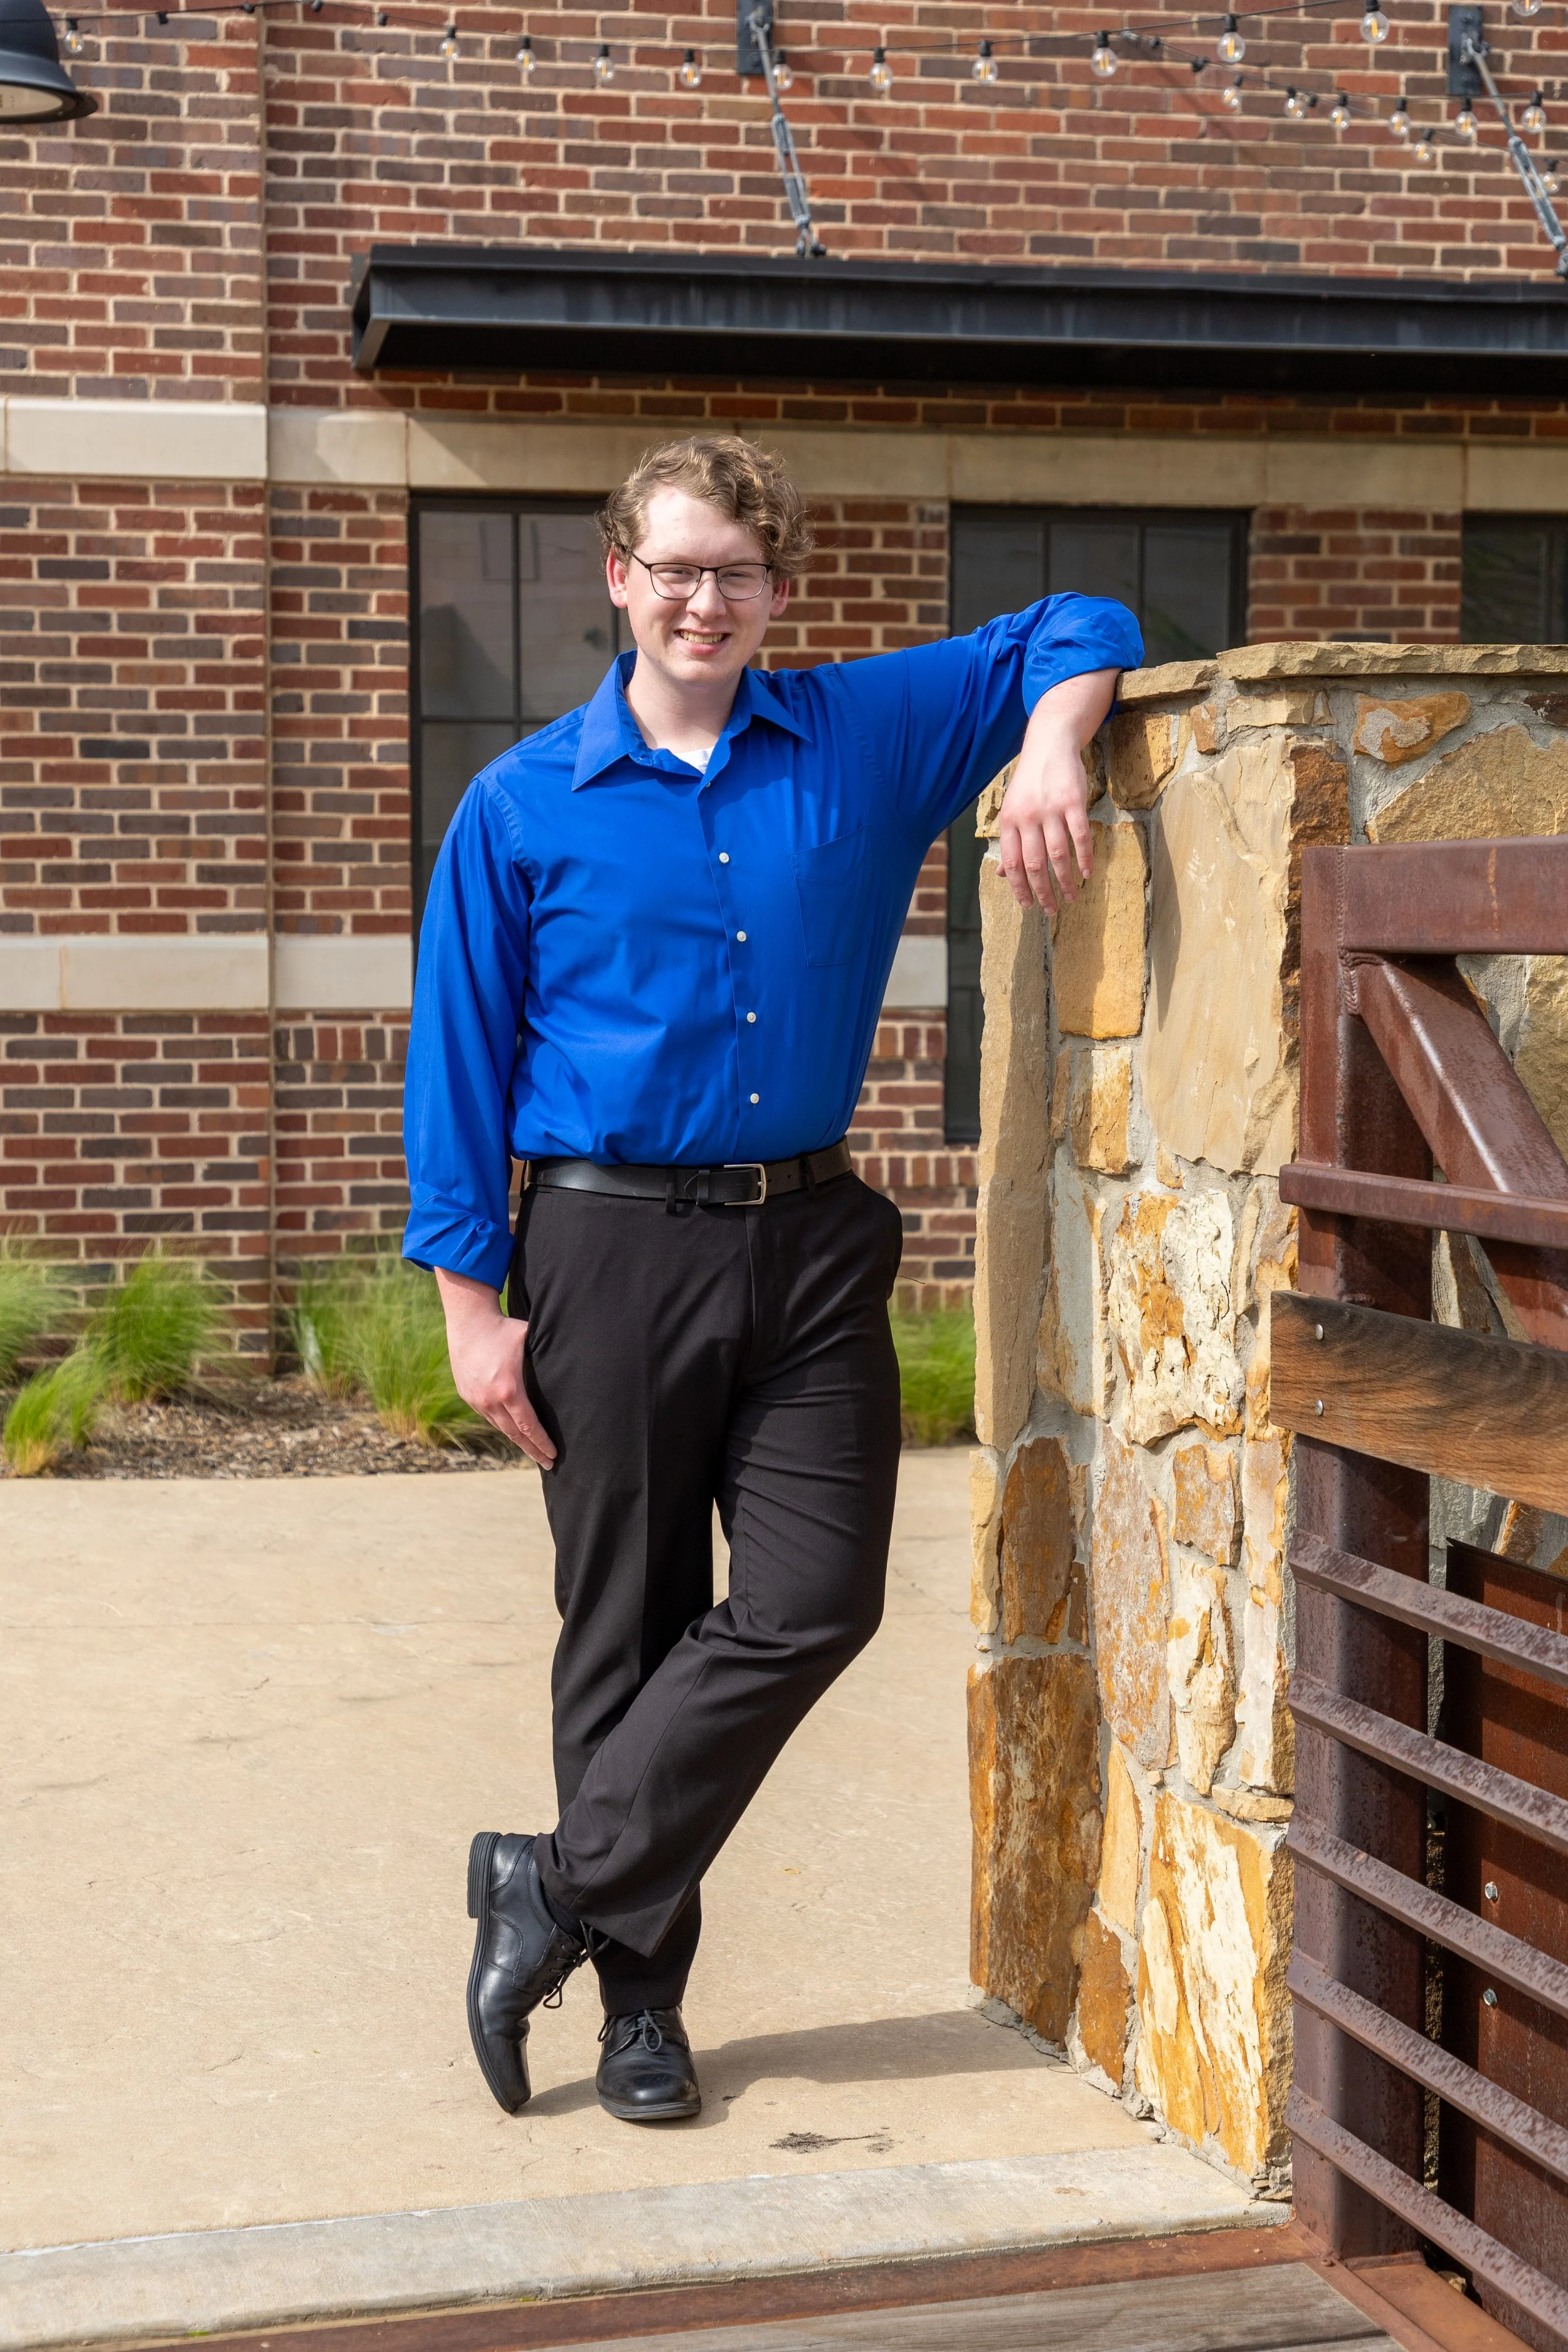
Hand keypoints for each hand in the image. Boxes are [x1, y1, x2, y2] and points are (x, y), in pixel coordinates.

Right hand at [434, 1268, 556, 1467]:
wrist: (468, 1320)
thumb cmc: (505, 1328)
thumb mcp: (531, 1340)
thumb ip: (549, 1356)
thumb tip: (575, 1362)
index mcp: (509, 1390)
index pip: (529, 1426)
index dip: (542, 1443)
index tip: (553, 1455)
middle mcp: (490, 1400)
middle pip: (515, 1435)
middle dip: (533, 1451)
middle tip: (548, 1464)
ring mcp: (477, 1400)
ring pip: (500, 1428)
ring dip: (517, 1441)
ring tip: (532, 1451)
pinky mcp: (467, 1395)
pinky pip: (488, 1416)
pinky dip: (502, 1426)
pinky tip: (513, 1430)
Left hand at [996, 666, 1119, 913]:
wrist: (1049, 744)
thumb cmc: (1029, 782)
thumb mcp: (1012, 809)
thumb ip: (1009, 842)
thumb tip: (1002, 874)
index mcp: (1008, 822)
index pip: (1012, 863)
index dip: (1019, 888)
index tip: (1027, 905)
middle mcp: (1026, 817)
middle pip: (1034, 864)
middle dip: (1043, 892)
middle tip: (1051, 909)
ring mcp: (1050, 809)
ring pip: (1057, 855)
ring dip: (1065, 880)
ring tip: (1071, 896)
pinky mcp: (1072, 802)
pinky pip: (1079, 836)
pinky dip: (1084, 857)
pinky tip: (1087, 872)